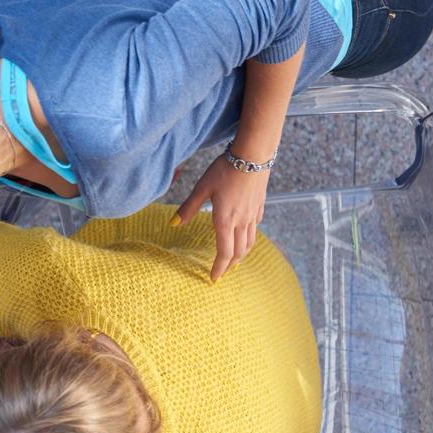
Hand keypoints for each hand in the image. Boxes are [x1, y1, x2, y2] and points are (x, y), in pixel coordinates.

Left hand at [175, 154, 269, 280]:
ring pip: (250, 241)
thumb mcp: (202, 188)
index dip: (219, 268)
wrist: (253, 154)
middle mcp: (242, 221)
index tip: (213, 278)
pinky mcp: (259, 205)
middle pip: (239, 251)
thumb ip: (188, 208)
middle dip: (230, 265)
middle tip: (222, 273)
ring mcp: (253, 214)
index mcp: (225, 220)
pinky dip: (249, 237)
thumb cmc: (224, 169)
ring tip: (234, 260)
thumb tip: (173, 225)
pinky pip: (255, 227)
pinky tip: (244, 234)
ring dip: (241, 254)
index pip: (224, 253)